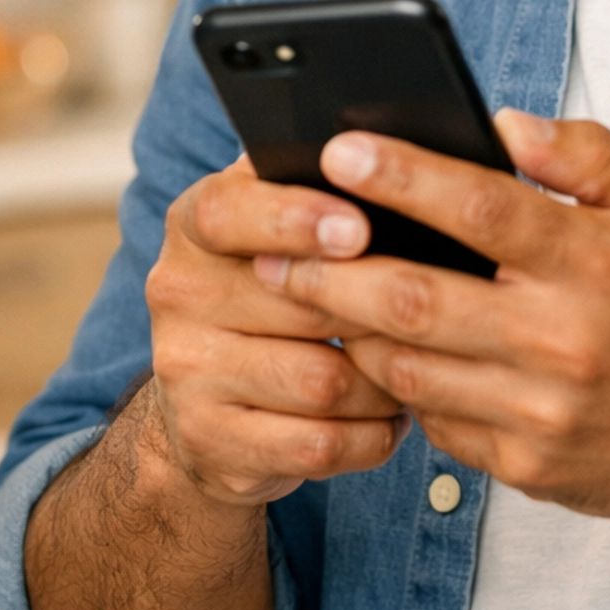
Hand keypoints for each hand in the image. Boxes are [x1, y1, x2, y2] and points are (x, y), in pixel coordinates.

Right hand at [145, 153, 405, 506]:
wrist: (207, 405)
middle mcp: (177, 291)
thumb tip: (405, 165)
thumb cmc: (276, 293)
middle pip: (297, 303)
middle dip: (377, 312)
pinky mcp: (209, 441)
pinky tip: (387, 420)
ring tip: (413, 369)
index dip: (296, 219)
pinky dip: (370, 435)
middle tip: (433, 311)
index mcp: (195, 222)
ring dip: (383, 383)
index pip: (229, 212)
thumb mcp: (282, 228)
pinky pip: (317, 444)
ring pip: (320, 382)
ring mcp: (184, 371)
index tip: (360, 228)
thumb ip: (325, 190)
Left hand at [252, 111, 609, 524]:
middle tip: (271, 242)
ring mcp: (541, 409)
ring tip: (299, 294)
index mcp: (594, 260)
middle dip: (329, 269)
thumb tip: (504, 123)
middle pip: (414, 299)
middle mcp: (562, 337)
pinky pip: (434, 422)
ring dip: (345, 331)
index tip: (337, 149)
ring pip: (408, 368)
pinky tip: (369, 354)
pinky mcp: (527, 464)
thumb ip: (588, 155)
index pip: (481, 208)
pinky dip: (396, 386)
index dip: (403, 177)